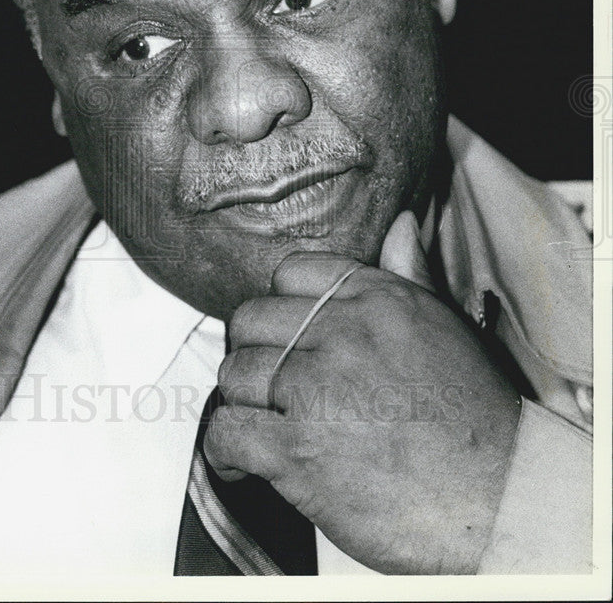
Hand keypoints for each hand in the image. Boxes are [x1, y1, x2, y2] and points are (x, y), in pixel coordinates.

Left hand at [204, 211, 521, 573]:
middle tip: (269, 388)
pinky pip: (225, 433)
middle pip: (251, 322)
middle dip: (255, 356)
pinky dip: (224, 453)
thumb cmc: (475, 420)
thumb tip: (399, 225)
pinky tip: (242, 463)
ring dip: (242, 405)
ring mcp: (315, 389)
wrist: (502, 501)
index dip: (282, 308)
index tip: (286, 338)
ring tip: (262, 427)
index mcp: (376, 299)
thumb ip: (409, 275)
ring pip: (234, 374)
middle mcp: (341, 333)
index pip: (292, 273)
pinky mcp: (295, 449)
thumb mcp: (445, 328)